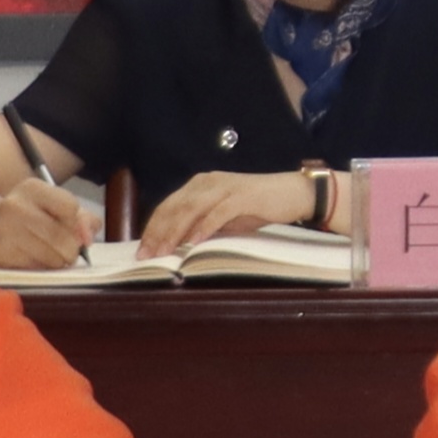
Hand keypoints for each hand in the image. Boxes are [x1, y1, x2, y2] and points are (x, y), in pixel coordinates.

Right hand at [0, 179, 97, 270]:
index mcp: (32, 188)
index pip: (70, 207)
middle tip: (63, 248)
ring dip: (57, 260)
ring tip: (47, 253)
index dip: (77, 224)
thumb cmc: (23, 215)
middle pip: (65, 237)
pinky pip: (36, 268)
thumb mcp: (49, 204)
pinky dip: (40, 267)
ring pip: (53, 257)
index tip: (73, 230)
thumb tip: (88, 237)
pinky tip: (31, 258)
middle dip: (71, 248)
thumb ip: (80, 217)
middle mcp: (16, 206)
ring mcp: (5, 231)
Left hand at [139, 168, 324, 254]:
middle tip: (147, 255)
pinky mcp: (242, 196)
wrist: (293, 193)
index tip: (143, 249)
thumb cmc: (259, 206)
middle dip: (158, 233)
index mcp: (200, 184)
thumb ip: (201, 224)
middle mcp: (208, 181)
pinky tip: (194, 242)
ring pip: (191, 209)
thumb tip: (177, 244)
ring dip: (175, 232)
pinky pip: (218, 213)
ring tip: (165, 251)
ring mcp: (225, 187)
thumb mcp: (224, 217)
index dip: (153, 228)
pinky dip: (204, 227)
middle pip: (175, 207)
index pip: (168, 206)